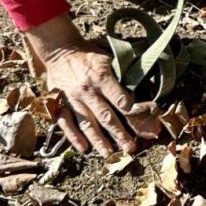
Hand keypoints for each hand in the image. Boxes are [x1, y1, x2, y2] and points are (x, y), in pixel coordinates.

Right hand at [24, 14, 146, 155]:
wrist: (60, 50)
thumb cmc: (89, 54)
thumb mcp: (108, 57)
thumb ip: (122, 73)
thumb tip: (143, 86)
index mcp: (101, 77)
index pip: (120, 98)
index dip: (134, 112)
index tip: (146, 124)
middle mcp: (87, 91)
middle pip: (106, 116)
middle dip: (120, 134)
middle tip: (131, 148)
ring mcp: (72, 100)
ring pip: (87, 124)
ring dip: (100, 141)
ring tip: (110, 155)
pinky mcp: (60, 104)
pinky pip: (66, 123)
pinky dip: (74, 137)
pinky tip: (84, 148)